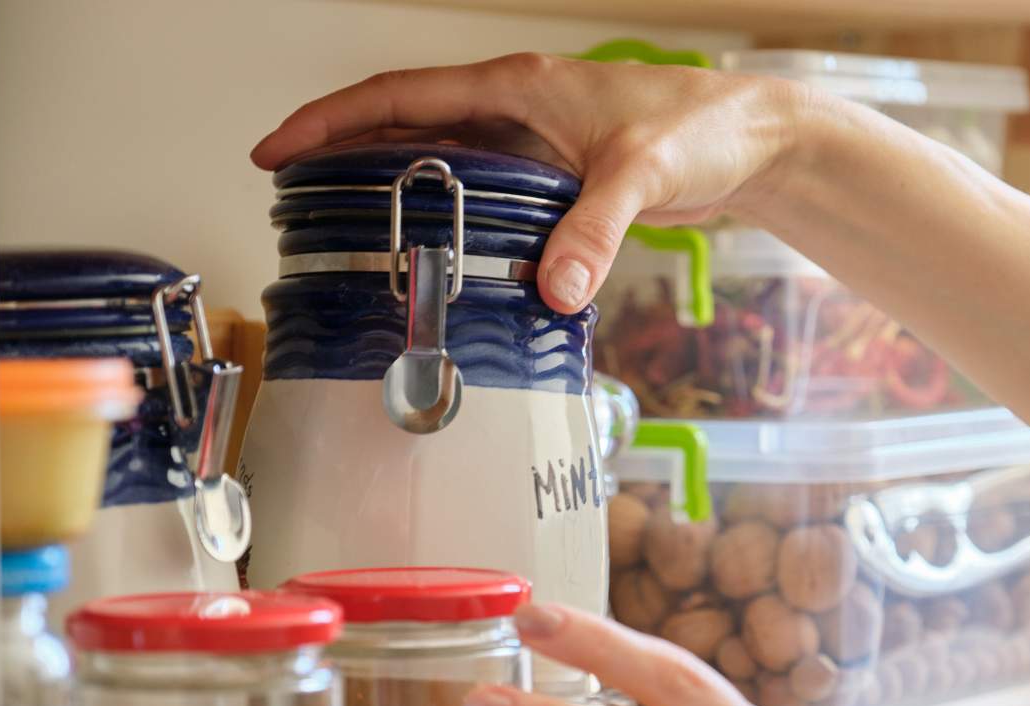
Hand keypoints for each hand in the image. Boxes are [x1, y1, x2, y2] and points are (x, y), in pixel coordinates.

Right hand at [251, 54, 801, 313]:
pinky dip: (442, 207)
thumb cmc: (701, 129)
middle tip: (287, 189)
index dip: (332, 121)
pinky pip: (477, 187)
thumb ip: (594, 230)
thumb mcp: (642, 175)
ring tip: (336, 218)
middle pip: (403, 122)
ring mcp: (530, 142)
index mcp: (517, 90)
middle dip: (339, 149)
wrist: (749, 141)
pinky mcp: (552, 175)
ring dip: (385, 178)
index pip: (400, 96)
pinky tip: (429, 241)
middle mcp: (514, 109)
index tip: (280, 148)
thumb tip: (553, 291)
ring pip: (437, 155)